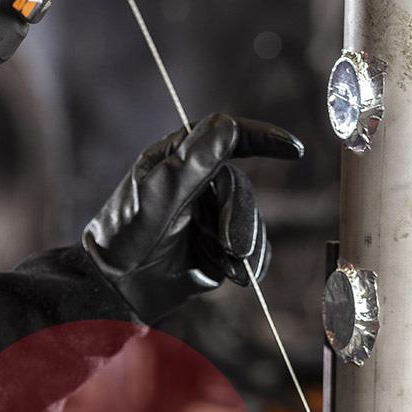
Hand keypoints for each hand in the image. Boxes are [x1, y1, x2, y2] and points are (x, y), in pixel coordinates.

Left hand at [83, 113, 303, 321]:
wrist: (118, 286)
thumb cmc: (125, 236)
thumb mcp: (155, 197)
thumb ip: (192, 163)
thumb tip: (228, 125)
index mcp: (180, 157)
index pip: (228, 136)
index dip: (263, 138)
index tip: (293, 150)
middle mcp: (200, 182)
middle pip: (241, 187)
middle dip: (239, 218)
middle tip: (230, 248)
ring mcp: (212, 215)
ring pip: (251, 221)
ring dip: (243, 246)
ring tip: (225, 266)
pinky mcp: (221, 247)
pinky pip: (254, 249)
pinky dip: (250, 263)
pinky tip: (235, 275)